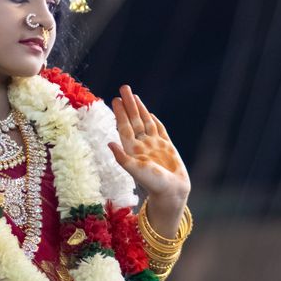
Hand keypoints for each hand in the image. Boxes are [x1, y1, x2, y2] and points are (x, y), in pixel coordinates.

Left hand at [108, 86, 189, 235]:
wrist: (172, 193)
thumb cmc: (153, 184)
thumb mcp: (135, 170)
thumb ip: (122, 158)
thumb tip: (109, 143)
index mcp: (133, 149)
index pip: (124, 126)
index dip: (120, 113)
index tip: (115, 99)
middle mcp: (142, 145)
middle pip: (134, 120)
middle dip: (129, 104)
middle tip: (123, 88)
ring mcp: (155, 145)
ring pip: (145, 122)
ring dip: (140, 109)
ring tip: (134, 96)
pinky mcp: (167, 147)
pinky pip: (159, 130)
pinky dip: (154, 121)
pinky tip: (149, 113)